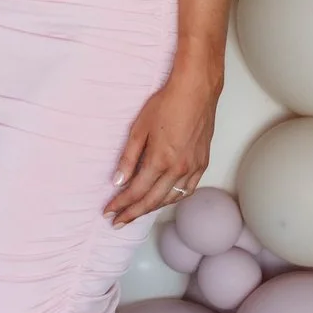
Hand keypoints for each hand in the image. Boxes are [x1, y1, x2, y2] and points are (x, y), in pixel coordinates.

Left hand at [106, 66, 218, 226]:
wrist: (195, 91)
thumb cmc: (166, 104)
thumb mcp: (139, 128)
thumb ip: (128, 158)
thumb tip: (117, 181)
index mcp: (160, 160)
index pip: (136, 191)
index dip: (121, 204)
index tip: (109, 211)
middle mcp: (179, 168)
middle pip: (152, 201)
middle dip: (133, 213)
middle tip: (118, 221)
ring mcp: (193, 168)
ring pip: (170, 198)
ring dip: (152, 209)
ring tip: (136, 212)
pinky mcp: (202, 164)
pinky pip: (187, 190)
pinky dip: (173, 199)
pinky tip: (163, 200)